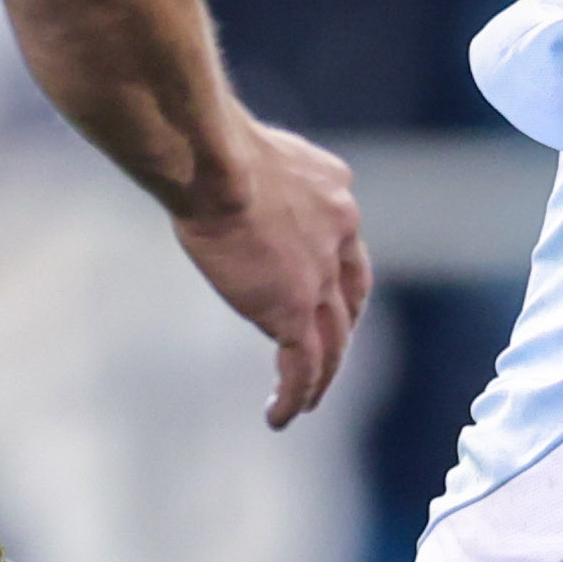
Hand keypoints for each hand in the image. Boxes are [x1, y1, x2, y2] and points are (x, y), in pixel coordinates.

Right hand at [176, 116, 374, 426]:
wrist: (214, 161)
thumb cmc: (213, 145)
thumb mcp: (256, 150)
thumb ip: (266, 174)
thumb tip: (241, 173)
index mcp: (335, 194)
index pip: (346, 246)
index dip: (338, 276)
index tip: (325, 295)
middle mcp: (341, 234)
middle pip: (349, 299)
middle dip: (339, 332)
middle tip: (327, 359)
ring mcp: (319, 276)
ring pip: (332, 341)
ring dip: (321, 376)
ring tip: (305, 403)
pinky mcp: (293, 308)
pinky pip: (302, 365)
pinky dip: (294, 394)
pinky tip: (280, 416)